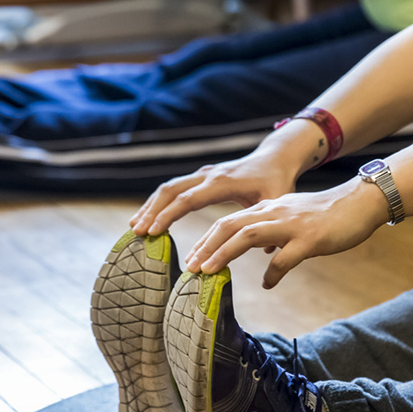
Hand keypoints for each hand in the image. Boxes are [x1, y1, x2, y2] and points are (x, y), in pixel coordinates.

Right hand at [130, 148, 301, 236]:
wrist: (274, 159)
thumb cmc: (276, 181)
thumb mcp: (276, 201)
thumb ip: (269, 222)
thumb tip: (267, 252)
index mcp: (222, 182)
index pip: (188, 199)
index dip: (169, 215)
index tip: (153, 232)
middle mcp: (208, 175)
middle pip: (170, 190)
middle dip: (152, 211)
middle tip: (137, 232)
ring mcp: (202, 175)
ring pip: (168, 187)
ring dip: (151, 206)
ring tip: (136, 227)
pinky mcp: (201, 177)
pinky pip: (174, 188)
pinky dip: (159, 202)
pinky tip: (149, 216)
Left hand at [183, 178, 388, 288]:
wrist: (359, 203)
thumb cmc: (326, 215)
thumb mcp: (292, 218)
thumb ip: (274, 233)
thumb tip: (264, 257)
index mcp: (267, 208)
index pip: (227, 222)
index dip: (206, 240)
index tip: (191, 259)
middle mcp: (273, 213)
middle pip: (229, 225)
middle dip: (205, 247)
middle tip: (190, 268)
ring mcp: (291, 225)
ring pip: (247, 236)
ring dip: (224, 254)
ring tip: (209, 272)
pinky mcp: (310, 239)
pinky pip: (285, 258)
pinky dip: (273, 272)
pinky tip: (268, 284)